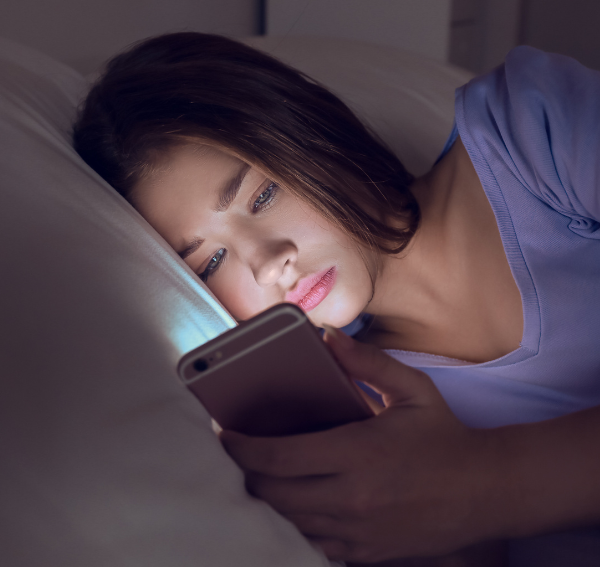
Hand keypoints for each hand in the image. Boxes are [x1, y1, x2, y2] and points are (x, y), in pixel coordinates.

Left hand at [221, 327, 501, 563]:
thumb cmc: (445, 436)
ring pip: (288, 522)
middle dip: (247, 473)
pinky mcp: (367, 552)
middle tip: (240, 452)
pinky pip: (314, 544)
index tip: (225, 435)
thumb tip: (327, 338)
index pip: (279, 456)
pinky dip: (296, 524)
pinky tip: (296, 503)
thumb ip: (366, 362)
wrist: (487, 490)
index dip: (241, 447)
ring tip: (262, 474)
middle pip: (273, 493)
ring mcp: (359, 531)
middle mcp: (353, 496)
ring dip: (267, 499)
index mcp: (359, 452)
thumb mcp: (412, 388)